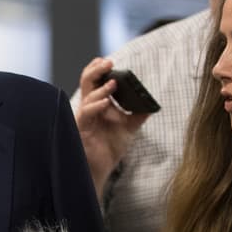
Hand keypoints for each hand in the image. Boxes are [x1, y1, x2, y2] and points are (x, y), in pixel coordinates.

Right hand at [75, 58, 151, 198]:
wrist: (100, 170)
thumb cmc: (108, 149)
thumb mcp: (128, 129)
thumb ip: (138, 116)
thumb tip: (151, 105)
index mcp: (98, 104)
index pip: (95, 81)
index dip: (99, 69)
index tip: (110, 61)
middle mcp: (88, 108)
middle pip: (86, 82)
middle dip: (96, 70)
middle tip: (108, 62)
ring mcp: (83, 118)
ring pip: (86, 96)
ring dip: (100, 88)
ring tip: (113, 83)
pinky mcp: (80, 129)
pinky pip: (85, 113)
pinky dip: (95, 106)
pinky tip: (106, 103)